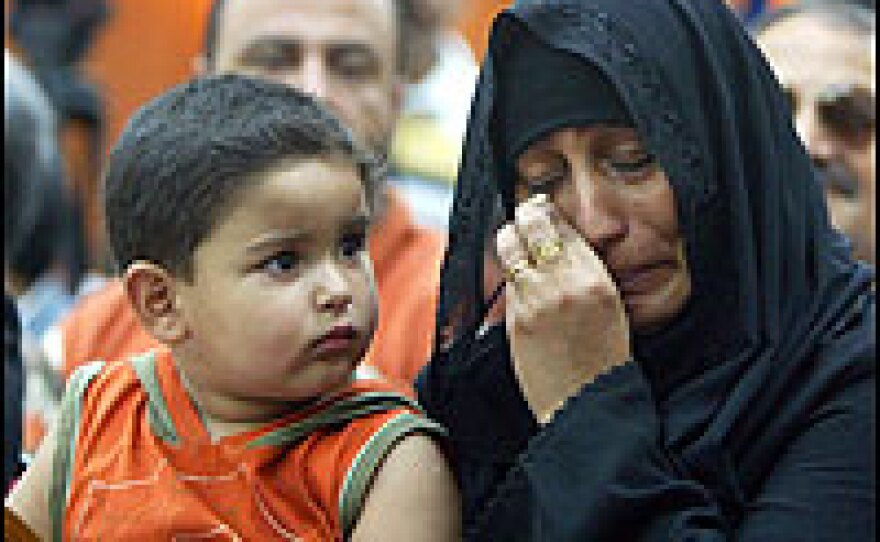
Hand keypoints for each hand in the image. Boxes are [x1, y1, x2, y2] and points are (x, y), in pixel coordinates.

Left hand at [495, 195, 630, 423]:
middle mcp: (564, 283)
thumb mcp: (609, 306)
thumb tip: (559, 246)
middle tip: (524, 216)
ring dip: (510, 238)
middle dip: (525, 216)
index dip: (547, 212)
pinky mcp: (514, 318)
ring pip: (510, 248)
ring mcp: (535, 300)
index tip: (541, 207)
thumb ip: (584, 272)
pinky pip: (507, 282)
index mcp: (595, 279)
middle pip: (533, 226)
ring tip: (513, 238)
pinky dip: (510, 274)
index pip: (563, 227)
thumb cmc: (602, 357)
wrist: (585, 400)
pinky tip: (515, 275)